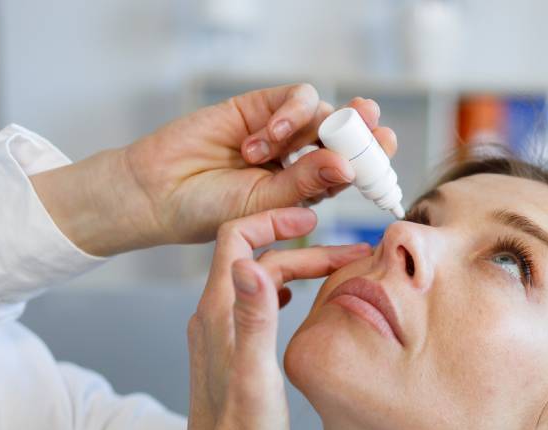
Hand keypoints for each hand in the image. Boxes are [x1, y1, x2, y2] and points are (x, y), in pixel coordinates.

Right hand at [30, 84, 396, 256]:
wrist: (158, 194)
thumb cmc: (209, 213)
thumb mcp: (263, 205)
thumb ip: (304, 183)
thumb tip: (347, 166)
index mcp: (308, 189)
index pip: (352, 171)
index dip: (373, 162)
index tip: (388, 159)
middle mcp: (300, 158)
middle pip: (345, 135)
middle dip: (364, 132)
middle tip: (376, 130)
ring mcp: (281, 131)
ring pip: (322, 113)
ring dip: (308, 128)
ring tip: (269, 152)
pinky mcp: (259, 106)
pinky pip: (294, 98)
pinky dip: (286, 115)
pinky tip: (260, 139)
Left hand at [175, 208, 369, 429]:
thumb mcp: (255, 371)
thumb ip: (255, 316)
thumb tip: (250, 264)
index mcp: (219, 312)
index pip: (236, 237)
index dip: (274, 220)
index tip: (314, 220)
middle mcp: (214, 317)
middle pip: (254, 258)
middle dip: (302, 248)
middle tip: (349, 255)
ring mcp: (220, 335)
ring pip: (258, 281)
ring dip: (296, 269)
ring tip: (335, 272)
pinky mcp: (230, 353)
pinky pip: (255, 305)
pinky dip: (282, 291)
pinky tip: (298, 301)